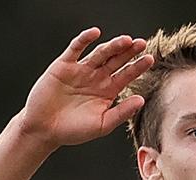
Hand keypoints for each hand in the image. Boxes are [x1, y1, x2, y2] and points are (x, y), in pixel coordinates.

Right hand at [18, 28, 155, 147]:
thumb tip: (141, 100)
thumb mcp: (102, 124)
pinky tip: (95, 33)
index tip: (150, 59)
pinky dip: (84, 40)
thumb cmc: (73, 130)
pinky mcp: (64, 65)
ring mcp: (81, 70)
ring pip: (100, 53)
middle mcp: (96, 78)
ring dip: (113, 46)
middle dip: (129, 52)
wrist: (44, 130)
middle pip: (116, 61)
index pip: (126, 75)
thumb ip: (121, 112)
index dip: (137, 67)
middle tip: (142, 44)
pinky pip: (75, 49)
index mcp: (107, 91)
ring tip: (126, 40)